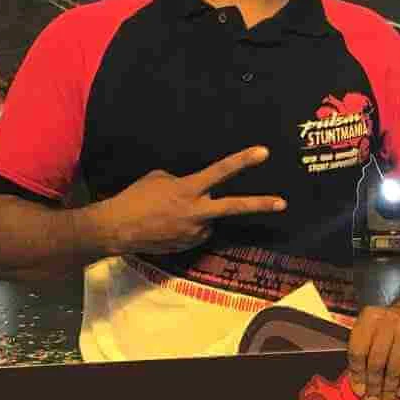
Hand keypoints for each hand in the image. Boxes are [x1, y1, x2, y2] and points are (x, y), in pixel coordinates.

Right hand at [101, 147, 285, 254]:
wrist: (118, 229)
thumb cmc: (136, 198)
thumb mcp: (159, 179)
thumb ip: (182, 181)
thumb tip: (193, 188)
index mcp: (189, 189)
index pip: (221, 171)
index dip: (243, 161)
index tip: (263, 153)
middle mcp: (196, 212)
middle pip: (234, 207)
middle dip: (260, 204)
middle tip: (282, 203)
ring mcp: (194, 232)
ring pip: (209, 220)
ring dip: (199, 215)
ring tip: (170, 214)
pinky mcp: (188, 246)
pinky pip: (197, 232)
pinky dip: (189, 227)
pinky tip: (169, 226)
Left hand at [347, 301, 399, 399]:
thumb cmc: (390, 323)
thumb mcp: (372, 328)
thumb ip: (363, 351)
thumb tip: (359, 385)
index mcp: (369, 317)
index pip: (358, 350)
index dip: (357, 374)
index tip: (358, 390)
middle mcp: (387, 321)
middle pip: (376, 360)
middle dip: (374, 386)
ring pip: (394, 366)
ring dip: (389, 389)